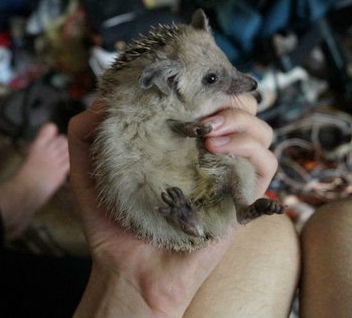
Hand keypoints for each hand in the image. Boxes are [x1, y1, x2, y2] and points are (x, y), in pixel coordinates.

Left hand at [67, 95, 276, 316]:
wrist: (127, 270)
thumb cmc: (112, 222)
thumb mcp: (87, 172)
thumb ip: (85, 133)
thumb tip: (105, 98)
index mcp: (184, 143)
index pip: (212, 100)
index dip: (208, 83)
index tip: (185, 81)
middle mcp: (212, 156)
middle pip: (246, 109)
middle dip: (228, 97)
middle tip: (199, 109)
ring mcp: (229, 176)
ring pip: (262, 132)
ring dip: (240, 119)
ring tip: (207, 131)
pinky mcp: (241, 200)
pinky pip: (266, 165)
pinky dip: (250, 147)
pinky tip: (216, 149)